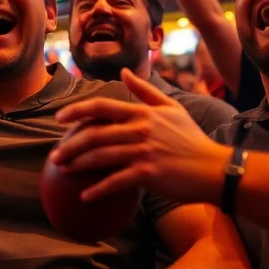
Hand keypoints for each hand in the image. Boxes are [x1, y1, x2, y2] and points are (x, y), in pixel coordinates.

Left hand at [51, 68, 229, 203]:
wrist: (213, 168)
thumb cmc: (191, 139)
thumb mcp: (171, 108)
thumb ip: (144, 90)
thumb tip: (124, 72)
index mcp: (142, 113)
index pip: (101, 107)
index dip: (76, 111)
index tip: (59, 119)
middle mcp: (139, 130)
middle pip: (94, 135)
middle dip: (70, 145)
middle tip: (55, 155)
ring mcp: (143, 152)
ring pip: (100, 157)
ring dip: (78, 165)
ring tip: (63, 171)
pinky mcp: (148, 174)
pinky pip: (115, 182)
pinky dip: (98, 190)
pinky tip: (85, 196)